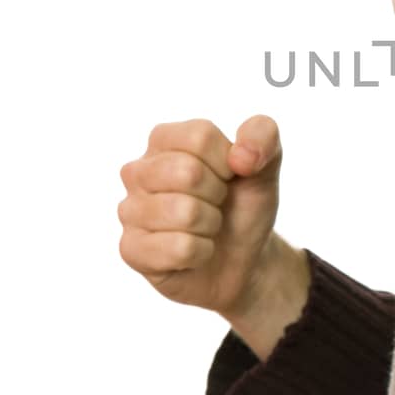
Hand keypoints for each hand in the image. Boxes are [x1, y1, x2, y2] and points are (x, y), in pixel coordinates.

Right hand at [118, 115, 283, 317]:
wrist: (243, 259)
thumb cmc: (243, 206)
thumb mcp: (265, 166)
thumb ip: (263, 135)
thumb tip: (241, 155)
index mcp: (164, 139)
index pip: (199, 136)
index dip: (228, 162)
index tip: (228, 176)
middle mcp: (137, 171)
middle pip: (187, 172)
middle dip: (218, 194)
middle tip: (217, 204)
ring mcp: (129, 211)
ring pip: (185, 212)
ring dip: (211, 225)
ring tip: (205, 227)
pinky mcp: (131, 250)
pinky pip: (180, 248)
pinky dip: (202, 252)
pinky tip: (195, 252)